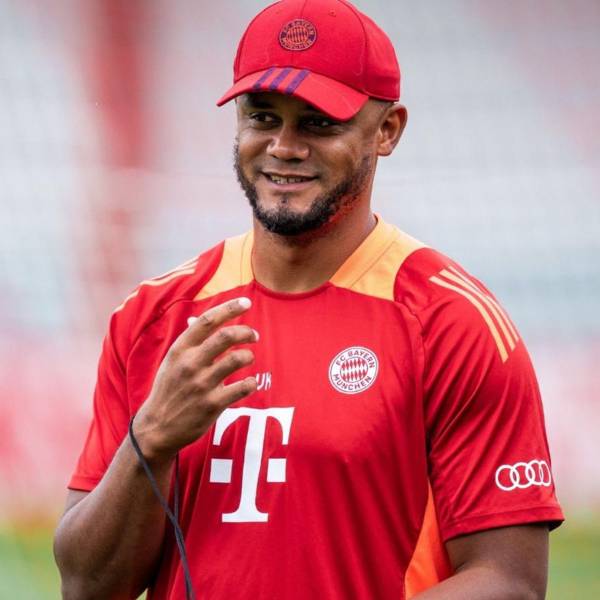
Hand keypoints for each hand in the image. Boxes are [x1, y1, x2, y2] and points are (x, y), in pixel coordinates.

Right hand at [132, 297, 258, 461]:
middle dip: (246, 332)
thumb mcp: (171, 362)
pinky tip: (249, 383)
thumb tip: (196, 320)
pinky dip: (251, 383)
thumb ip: (188, 342)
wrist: (157, 428)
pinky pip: (242, 387)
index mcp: (180, 349)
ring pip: (237, 359)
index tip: (246, 303)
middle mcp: (190, 364)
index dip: (229, 308)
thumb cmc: (168, 390)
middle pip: (226, 336)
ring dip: (249, 356)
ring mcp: (202, 384)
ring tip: (249, 358)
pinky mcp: (213, 404)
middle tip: (254, 335)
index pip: (207, 320)